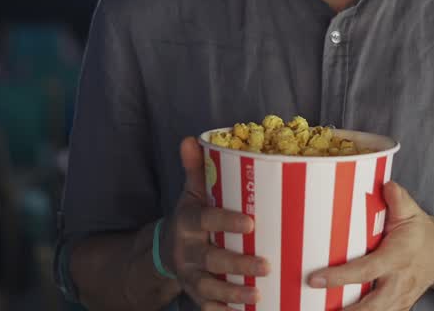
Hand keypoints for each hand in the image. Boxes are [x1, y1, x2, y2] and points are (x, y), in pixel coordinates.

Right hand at [165, 137, 271, 309]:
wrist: (167, 250)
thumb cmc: (192, 217)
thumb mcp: (191, 193)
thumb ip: (196, 169)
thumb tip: (192, 138)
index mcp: (187, 222)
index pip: (205, 220)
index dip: (226, 221)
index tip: (251, 223)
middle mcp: (186, 250)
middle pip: (210, 260)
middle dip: (237, 265)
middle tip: (266, 266)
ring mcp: (189, 275)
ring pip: (208, 287)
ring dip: (233, 293)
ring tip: (258, 296)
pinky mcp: (194, 294)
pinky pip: (206, 307)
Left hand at [308, 181, 433, 309]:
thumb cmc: (423, 233)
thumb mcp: (413, 213)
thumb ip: (399, 200)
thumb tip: (386, 185)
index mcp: (398, 257)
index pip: (366, 270)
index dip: (339, 277)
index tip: (314, 279)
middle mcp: (399, 282)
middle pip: (372, 305)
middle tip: (319, 308)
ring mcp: (401, 298)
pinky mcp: (399, 306)